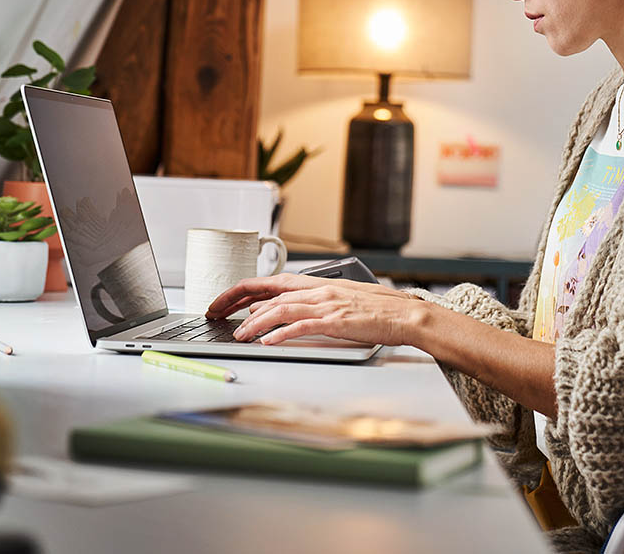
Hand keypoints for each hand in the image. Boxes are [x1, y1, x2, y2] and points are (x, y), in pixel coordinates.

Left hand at [216, 277, 426, 347]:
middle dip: (237, 303)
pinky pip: (303, 326)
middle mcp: (319, 291)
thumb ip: (313, 304)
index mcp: (318, 284)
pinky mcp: (337, 322)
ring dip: (255, 323)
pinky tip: (268, 341)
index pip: (270, 281)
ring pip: (281, 309)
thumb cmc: (380, 311)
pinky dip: (282, 333)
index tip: (222, 301)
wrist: (407, 315)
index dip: (242, 290)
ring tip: (239, 335)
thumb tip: (285, 313)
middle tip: (216, 314)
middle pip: (269, 293)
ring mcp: (328, 305)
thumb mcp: (341, 300)